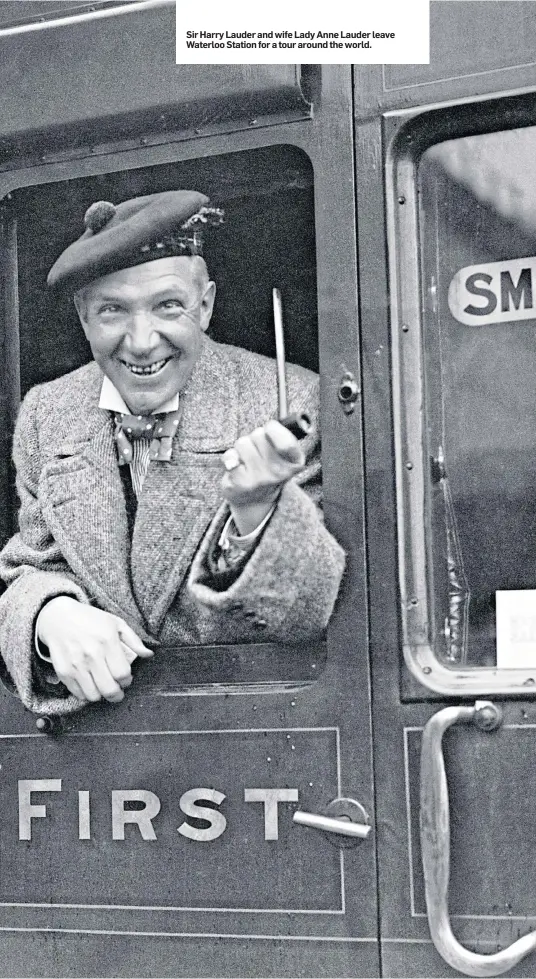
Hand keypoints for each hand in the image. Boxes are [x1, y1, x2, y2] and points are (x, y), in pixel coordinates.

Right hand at [37, 597, 152, 702]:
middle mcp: (91, 654)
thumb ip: (134, 640)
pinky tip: (89, 684)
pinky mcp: (63, 671)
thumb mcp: (115, 623)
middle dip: (117, 695)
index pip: (122, 674)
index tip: (126, 679)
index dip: (127, 681)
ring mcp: (76, 664)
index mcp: (108, 641)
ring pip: (93, 695)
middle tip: (118, 692)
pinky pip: (78, 694)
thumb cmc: (90, 619)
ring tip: (102, 687)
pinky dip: (85, 693)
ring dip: (101, 695)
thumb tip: (149, 654)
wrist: (57, 617)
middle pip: (109, 689)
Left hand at [221, 419, 304, 535]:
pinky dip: (230, 459)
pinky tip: (238, 468)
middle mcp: (279, 472)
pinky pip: (230, 456)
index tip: (269, 430)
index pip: (286, 441)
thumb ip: (280, 436)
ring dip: (241, 448)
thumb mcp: (285, 454)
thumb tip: (269, 427)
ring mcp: (259, 479)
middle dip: (255, 438)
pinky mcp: (240, 483)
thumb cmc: (269, 469)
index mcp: (294, 462)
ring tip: (248, 461)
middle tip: (258, 452)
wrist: (255, 501)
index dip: (274, 429)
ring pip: (243, 443)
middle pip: (259, 434)